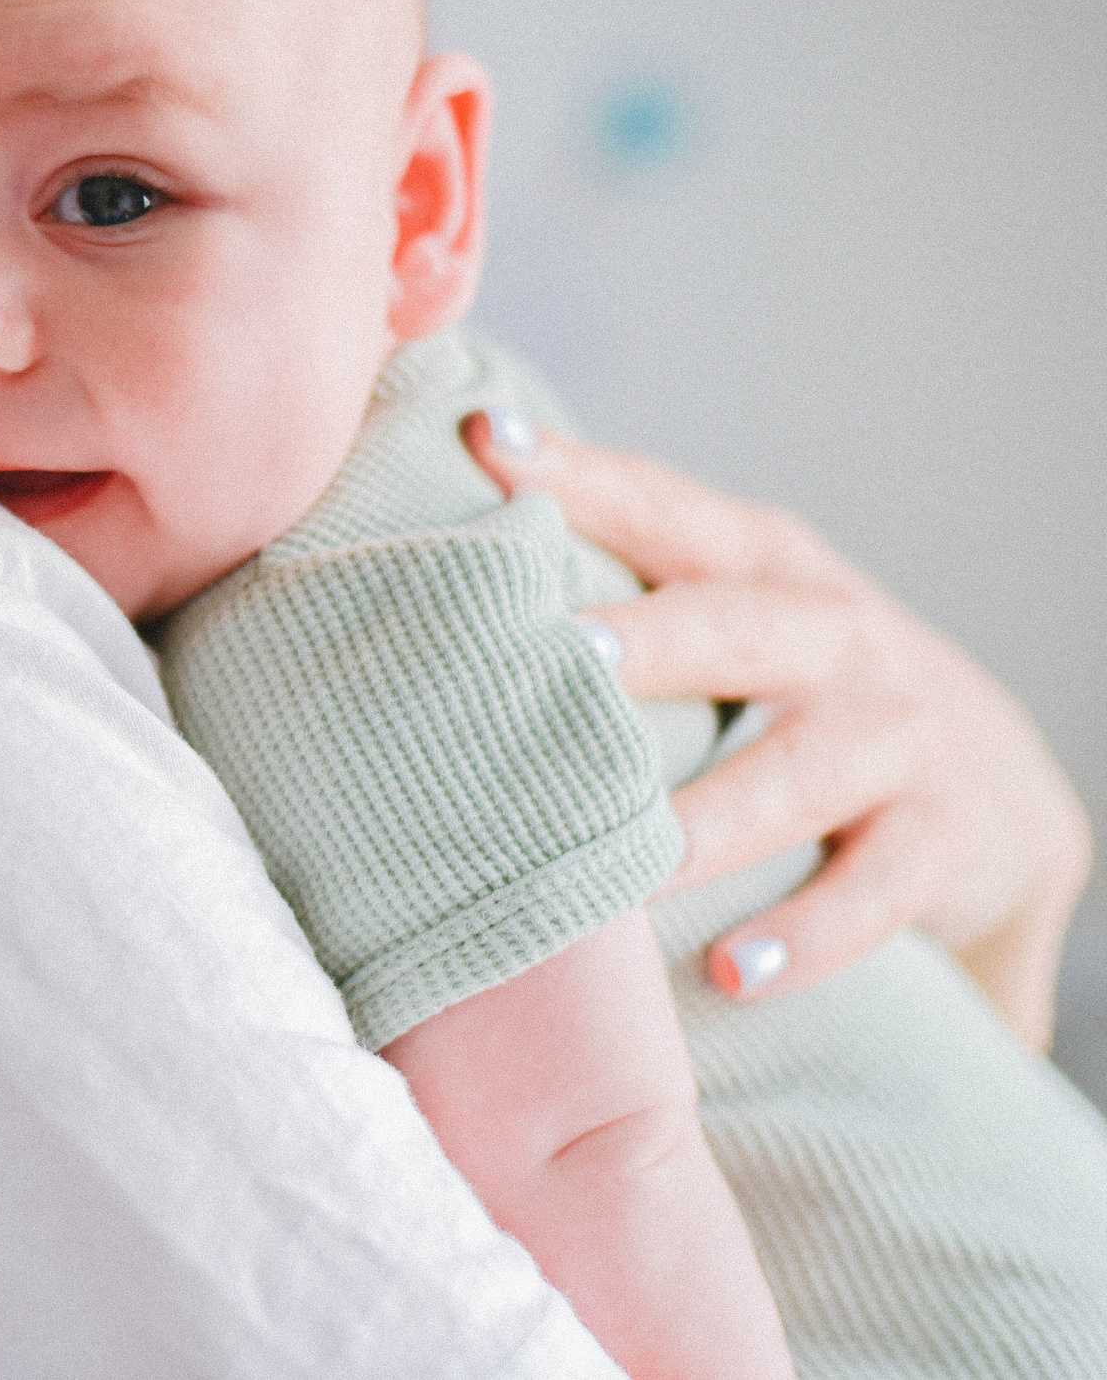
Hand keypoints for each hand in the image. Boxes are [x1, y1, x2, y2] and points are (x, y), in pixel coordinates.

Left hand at [463, 411, 1091, 1050]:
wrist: (995, 799)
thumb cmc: (791, 693)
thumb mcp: (728, 619)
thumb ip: (615, 586)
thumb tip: (424, 573)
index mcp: (761, 562)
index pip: (664, 507)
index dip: (580, 475)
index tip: (486, 444)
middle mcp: (836, 630)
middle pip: (738, 624)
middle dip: (651, 637)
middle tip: (562, 651)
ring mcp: (898, 733)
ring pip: (803, 769)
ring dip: (713, 817)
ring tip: (631, 857)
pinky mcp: (940, 840)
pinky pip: (876, 891)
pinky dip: (806, 935)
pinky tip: (731, 975)